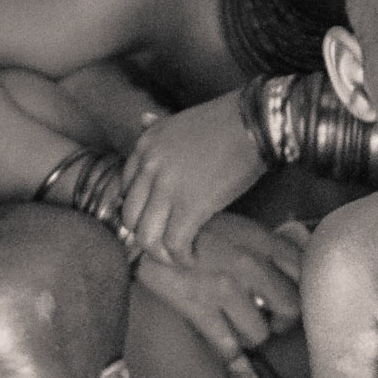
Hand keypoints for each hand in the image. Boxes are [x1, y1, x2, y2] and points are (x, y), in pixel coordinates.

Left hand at [120, 93, 264, 260]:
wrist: (253, 124)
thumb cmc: (224, 121)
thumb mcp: (179, 119)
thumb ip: (156, 126)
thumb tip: (142, 120)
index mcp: (144, 147)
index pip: (124, 191)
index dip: (140, 212)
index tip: (158, 220)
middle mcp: (148, 168)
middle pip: (131, 219)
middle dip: (147, 237)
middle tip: (167, 243)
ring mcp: (167, 189)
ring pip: (147, 238)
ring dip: (162, 254)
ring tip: (179, 255)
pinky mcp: (190, 207)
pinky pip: (174, 244)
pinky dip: (182, 258)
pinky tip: (193, 256)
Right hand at [134, 211, 301, 364]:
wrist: (145, 239)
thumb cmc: (194, 233)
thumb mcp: (237, 227)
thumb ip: (267, 248)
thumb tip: (292, 274)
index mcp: (261, 241)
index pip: (304, 273)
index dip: (303, 291)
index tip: (292, 298)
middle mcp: (250, 266)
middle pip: (291, 309)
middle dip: (283, 320)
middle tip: (272, 321)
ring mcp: (225, 289)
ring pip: (260, 333)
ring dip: (252, 336)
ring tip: (243, 329)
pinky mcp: (201, 309)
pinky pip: (229, 347)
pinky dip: (231, 352)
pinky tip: (228, 346)